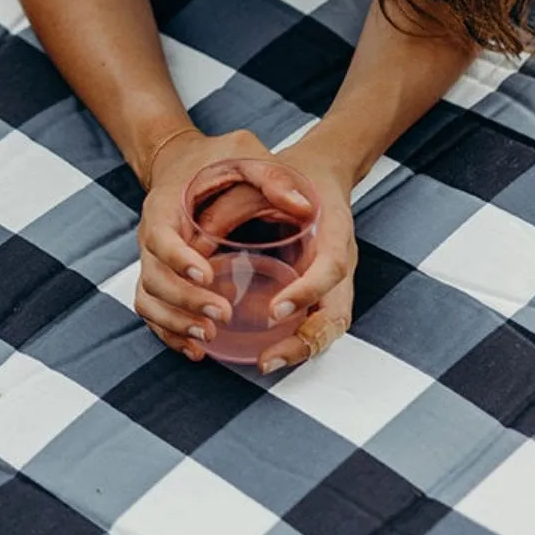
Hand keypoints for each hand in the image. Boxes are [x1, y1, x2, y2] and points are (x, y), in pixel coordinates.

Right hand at [135, 128, 275, 360]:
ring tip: (208, 338)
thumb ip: (269, 174)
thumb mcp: (242, 153)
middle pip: (153, 277)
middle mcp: (151, 236)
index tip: (209, 274)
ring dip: (174, 323)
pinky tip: (196, 348)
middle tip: (221, 314)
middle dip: (185, 301)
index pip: (161, 238)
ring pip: (148, 299)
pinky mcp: (159, 274)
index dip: (180, 259)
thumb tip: (303, 204)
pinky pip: (152, 309)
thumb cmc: (212, 159)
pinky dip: (169, 332)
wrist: (179, 161)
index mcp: (165, 207)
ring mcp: (151, 259)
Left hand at [252, 137, 358, 373]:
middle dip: (305, 341)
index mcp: (334, 230)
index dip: (306, 292)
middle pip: (337, 314)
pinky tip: (265, 352)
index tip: (276, 310)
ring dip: (300, 349)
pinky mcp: (324, 291)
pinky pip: (316, 323)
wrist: (322, 172)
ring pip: (328, 327)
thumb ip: (231, 207)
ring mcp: (336, 281)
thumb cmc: (291, 177)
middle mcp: (340, 261)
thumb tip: (193, 242)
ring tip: (264, 362)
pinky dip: (296, 342)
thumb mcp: (261, 180)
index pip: (330, 267)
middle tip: (267, 357)